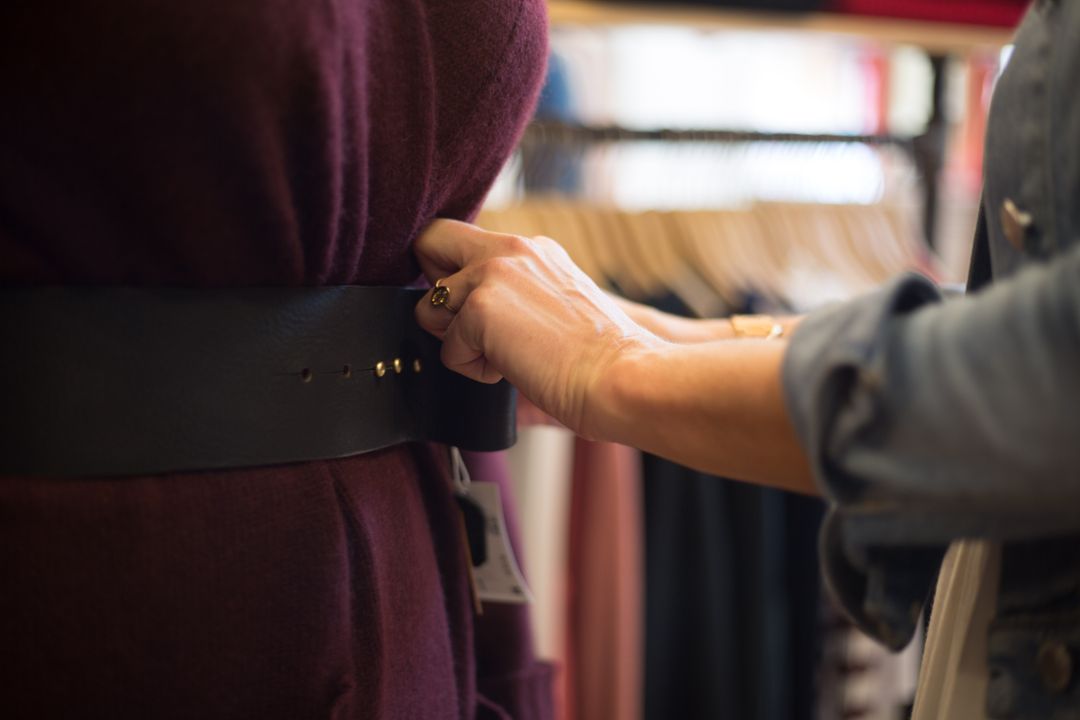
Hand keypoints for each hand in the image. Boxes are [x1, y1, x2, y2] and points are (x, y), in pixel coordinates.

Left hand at [413, 219, 662, 437]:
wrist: (622, 374)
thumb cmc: (599, 359)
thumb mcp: (554, 307)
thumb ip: (513, 297)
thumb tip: (467, 325)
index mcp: (533, 248)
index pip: (463, 242)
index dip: (454, 276)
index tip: (478, 311)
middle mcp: (509, 248)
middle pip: (428, 242)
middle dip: (431, 288)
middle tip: (465, 326)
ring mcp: (492, 273)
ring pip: (428, 309)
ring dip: (456, 341)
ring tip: (506, 354)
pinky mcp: (479, 307)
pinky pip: (447, 351)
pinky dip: (474, 371)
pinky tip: (515, 368)